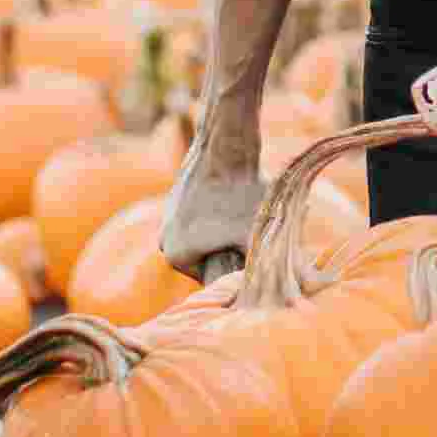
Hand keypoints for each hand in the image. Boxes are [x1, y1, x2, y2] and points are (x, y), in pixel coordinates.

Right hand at [158, 126, 267, 280]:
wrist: (228, 144)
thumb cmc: (243, 193)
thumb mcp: (254, 238)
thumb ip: (261, 268)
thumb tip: (271, 292)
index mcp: (175, 257)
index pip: (213, 278)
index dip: (238, 268)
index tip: (256, 252)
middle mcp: (165, 238)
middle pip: (211, 257)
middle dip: (233, 249)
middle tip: (255, 234)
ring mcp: (170, 215)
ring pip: (209, 235)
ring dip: (229, 231)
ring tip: (248, 216)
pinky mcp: (179, 195)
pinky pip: (206, 215)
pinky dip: (223, 211)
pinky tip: (239, 200)